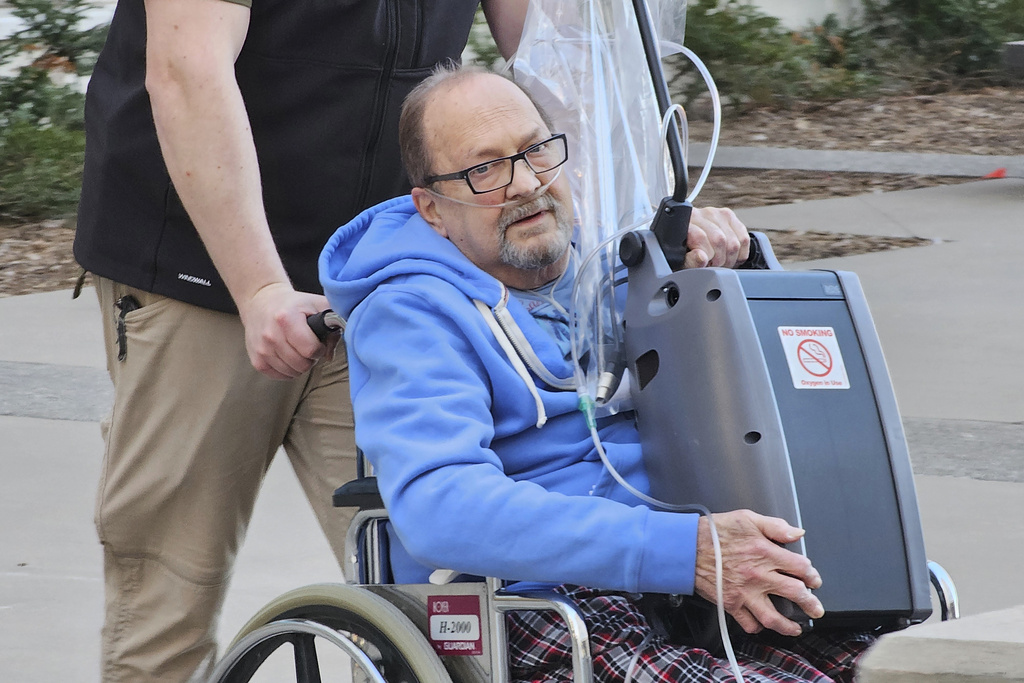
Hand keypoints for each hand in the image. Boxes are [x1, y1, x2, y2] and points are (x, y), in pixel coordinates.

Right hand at [238, 282, 330, 378]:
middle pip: (302, 365)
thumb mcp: (317, 305)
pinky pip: (280, 376)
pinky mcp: (256, 360)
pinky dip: (287, 370)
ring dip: (299, 365)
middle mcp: (271, 335)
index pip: (310, 349)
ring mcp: (262, 349)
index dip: (319, 348)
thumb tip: (329, 356)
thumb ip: (333, 326)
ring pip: (292, 373)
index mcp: (286, 318)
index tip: (317, 341)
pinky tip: (287, 355)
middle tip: (307, 345)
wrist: (261, 301)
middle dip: (310, 358)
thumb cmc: (293, 305)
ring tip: (297, 349)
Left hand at [683, 206, 750, 268]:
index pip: (701, 238)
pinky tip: (729, 256)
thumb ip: (689, 260)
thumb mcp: (680, 260)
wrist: (686, 240)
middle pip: (720, 240)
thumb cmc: (682, 252)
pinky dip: (740, 254)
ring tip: (719, 262)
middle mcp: (703, 214)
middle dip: (719, 260)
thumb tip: (702, 257)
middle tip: (712, 266)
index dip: (706, 257)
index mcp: (686, 221)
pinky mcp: (730, 217)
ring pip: (734, 242)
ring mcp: (718, 213)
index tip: (705, 265)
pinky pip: (744, 239)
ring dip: (729, 259)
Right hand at [694, 509, 823, 636]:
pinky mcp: (730, 603)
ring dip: (789, 625)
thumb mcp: (747, 518)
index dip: (812, 575)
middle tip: (815, 608)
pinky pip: (748, 623)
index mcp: (765, 553)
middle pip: (795, 594)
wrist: (686, 547)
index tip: (814, 579)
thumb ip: (775, 526)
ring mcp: (745, 593)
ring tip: (796, 627)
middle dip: (810, 603)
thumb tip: (797, 533)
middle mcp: (758, 576)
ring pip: (773, 617)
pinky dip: (757, 627)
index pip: (800, 567)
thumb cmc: (714, 532)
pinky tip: (762, 625)